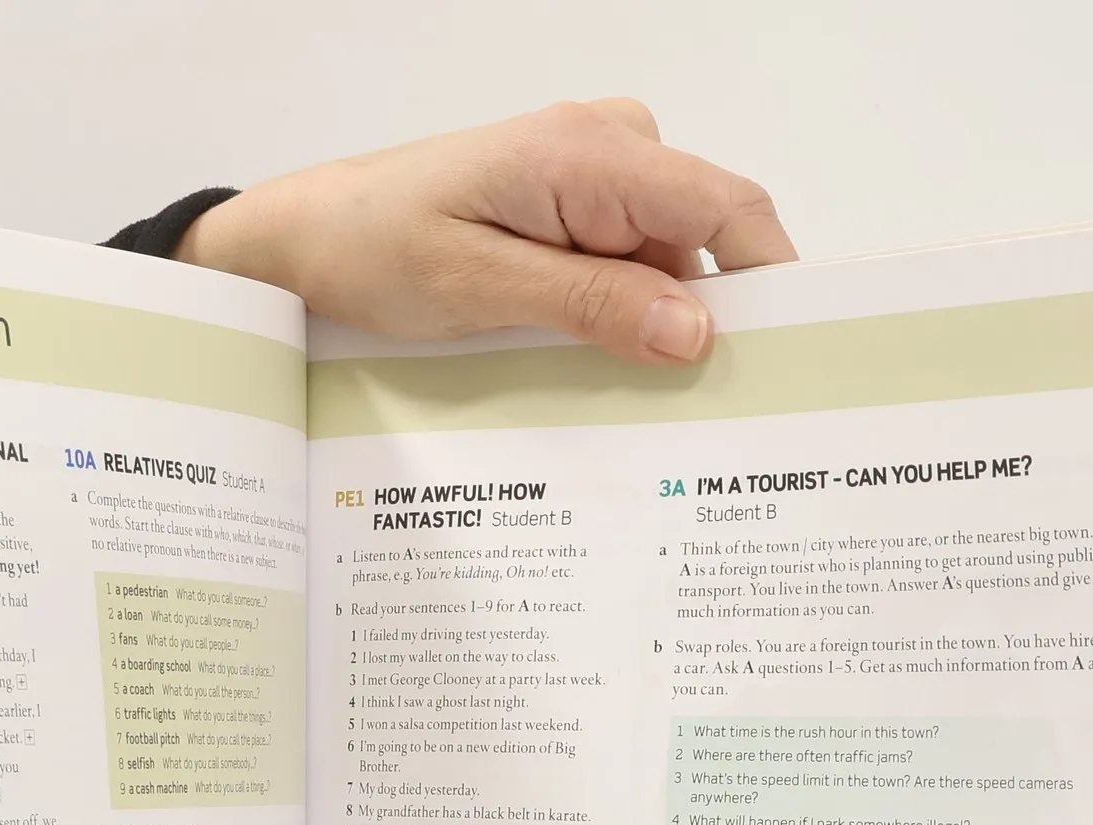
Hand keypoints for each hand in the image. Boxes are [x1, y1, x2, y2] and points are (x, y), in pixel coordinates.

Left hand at [179, 99, 795, 365]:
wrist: (303, 239)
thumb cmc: (372, 248)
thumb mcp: (479, 287)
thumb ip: (591, 303)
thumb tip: (694, 330)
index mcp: (588, 152)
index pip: (724, 205)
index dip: (769, 278)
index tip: (788, 354)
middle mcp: (603, 147)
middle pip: (703, 236)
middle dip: (706, 317)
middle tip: (701, 409)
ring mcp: (588, 176)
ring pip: (667, 259)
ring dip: (655, 323)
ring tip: (630, 398)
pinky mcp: (569, 208)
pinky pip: (627, 263)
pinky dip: (623, 313)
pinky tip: (595, 363)